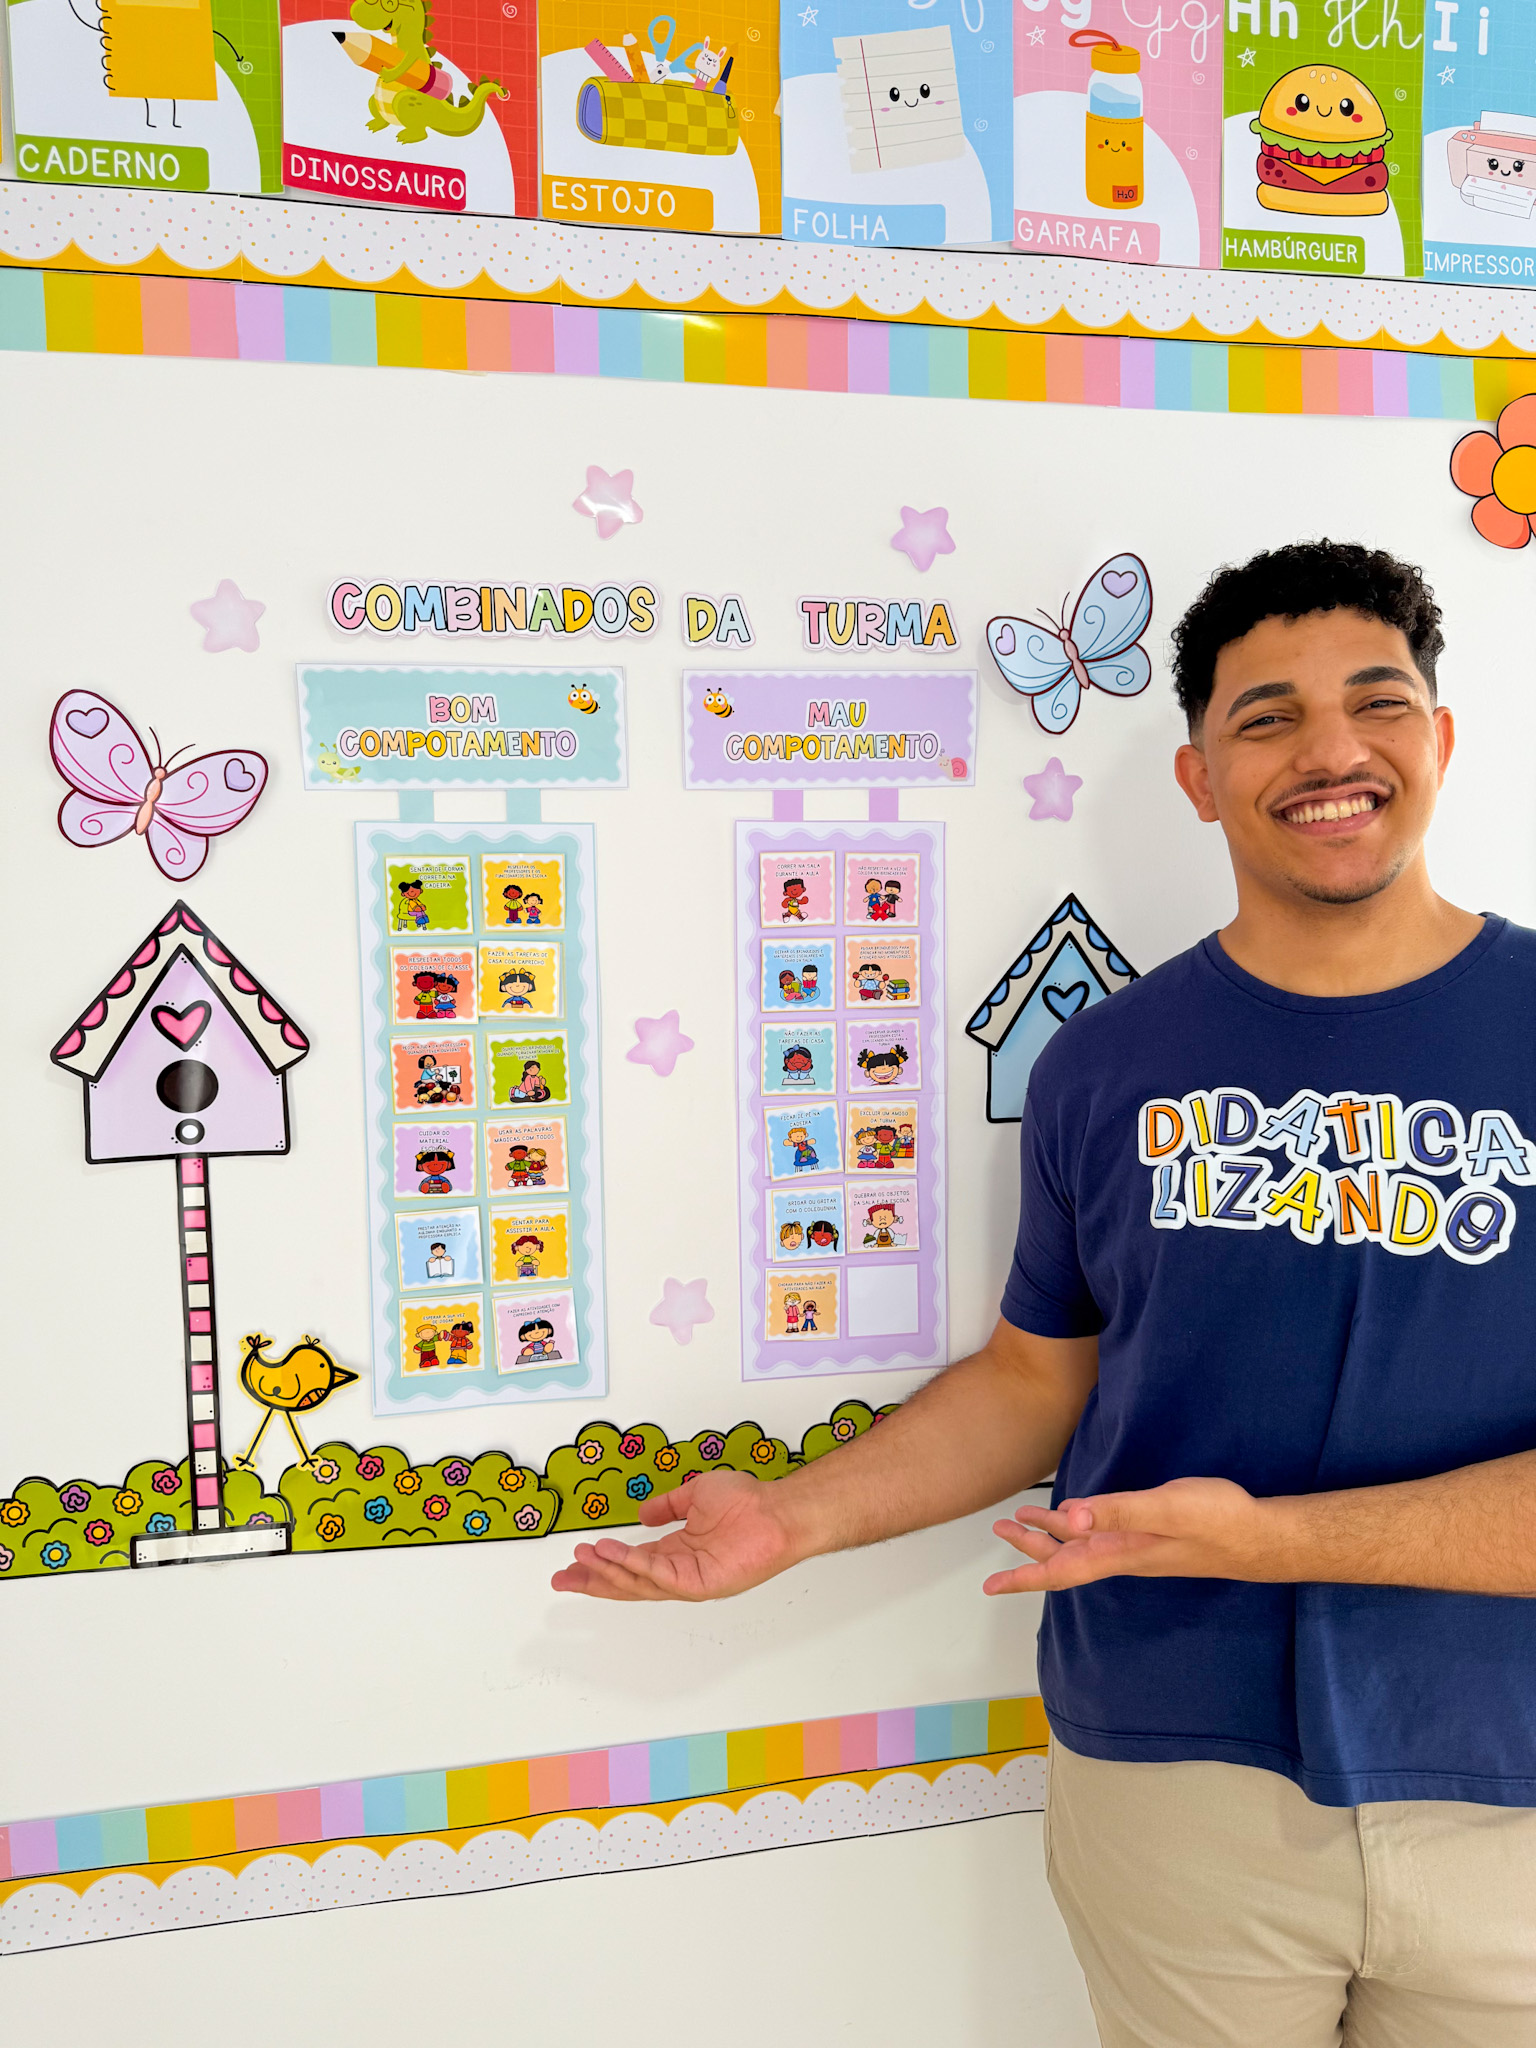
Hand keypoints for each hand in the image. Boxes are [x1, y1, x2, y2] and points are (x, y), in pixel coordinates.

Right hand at [551, 1470, 805, 1601]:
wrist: (778, 1511)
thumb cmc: (748, 1503)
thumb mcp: (695, 1494)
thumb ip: (667, 1506)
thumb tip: (642, 1514)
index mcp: (677, 1552)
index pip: (631, 1563)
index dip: (601, 1563)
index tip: (574, 1561)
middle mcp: (680, 1570)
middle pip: (627, 1582)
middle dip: (593, 1581)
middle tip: (562, 1579)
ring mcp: (690, 1580)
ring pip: (639, 1583)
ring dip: (608, 1571)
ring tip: (583, 1558)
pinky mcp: (701, 1583)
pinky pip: (660, 1576)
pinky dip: (635, 1565)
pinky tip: (614, 1555)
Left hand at [983, 1476, 1289, 1594]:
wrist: (1261, 1535)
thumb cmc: (1217, 1520)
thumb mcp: (1165, 1509)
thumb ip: (1119, 1510)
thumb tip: (1068, 1516)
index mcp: (1118, 1552)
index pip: (1060, 1570)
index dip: (1022, 1577)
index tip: (988, 1588)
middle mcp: (1121, 1553)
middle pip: (1063, 1557)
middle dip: (1028, 1548)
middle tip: (1001, 1528)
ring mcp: (1137, 1545)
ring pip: (1081, 1544)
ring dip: (1050, 1533)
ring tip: (1023, 1517)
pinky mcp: (1151, 1533)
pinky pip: (1101, 1532)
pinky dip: (1079, 1523)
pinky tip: (1076, 1514)